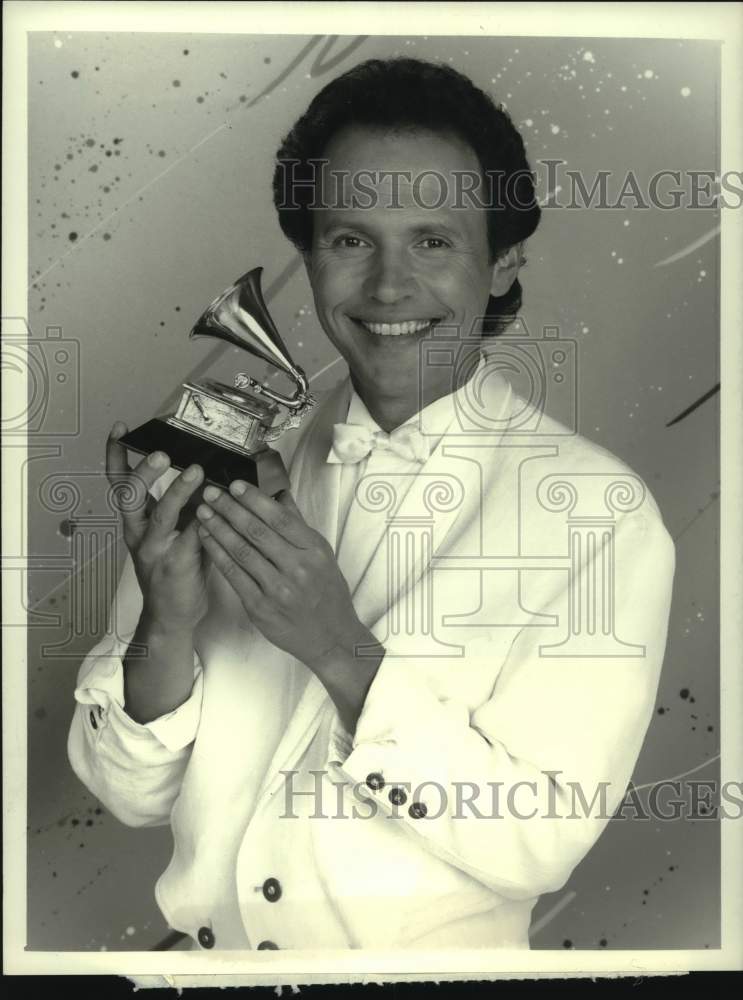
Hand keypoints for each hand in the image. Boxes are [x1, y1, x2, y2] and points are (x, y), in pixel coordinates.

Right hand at [107, 422, 208, 631]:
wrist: (174, 615)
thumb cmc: (179, 566)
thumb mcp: (176, 528)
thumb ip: (186, 501)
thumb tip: (208, 466)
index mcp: (137, 520)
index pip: (120, 482)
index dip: (117, 456)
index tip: (120, 429)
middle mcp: (139, 532)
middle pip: (130, 496)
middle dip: (143, 473)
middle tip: (160, 453)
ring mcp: (154, 550)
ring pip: (161, 516)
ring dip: (177, 492)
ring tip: (195, 472)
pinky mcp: (175, 566)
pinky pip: (188, 539)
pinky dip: (201, 521)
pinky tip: (213, 508)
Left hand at [195, 480, 371, 669]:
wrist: (330, 637)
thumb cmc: (327, 593)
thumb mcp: (322, 555)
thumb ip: (299, 526)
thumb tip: (281, 495)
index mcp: (314, 551)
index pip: (280, 518)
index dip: (254, 500)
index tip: (234, 485)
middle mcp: (297, 568)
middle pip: (257, 532)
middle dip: (230, 509)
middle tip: (211, 493)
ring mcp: (278, 589)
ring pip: (241, 551)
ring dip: (218, 528)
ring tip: (203, 512)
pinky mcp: (260, 607)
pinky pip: (233, 575)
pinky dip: (217, 554)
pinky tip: (206, 539)